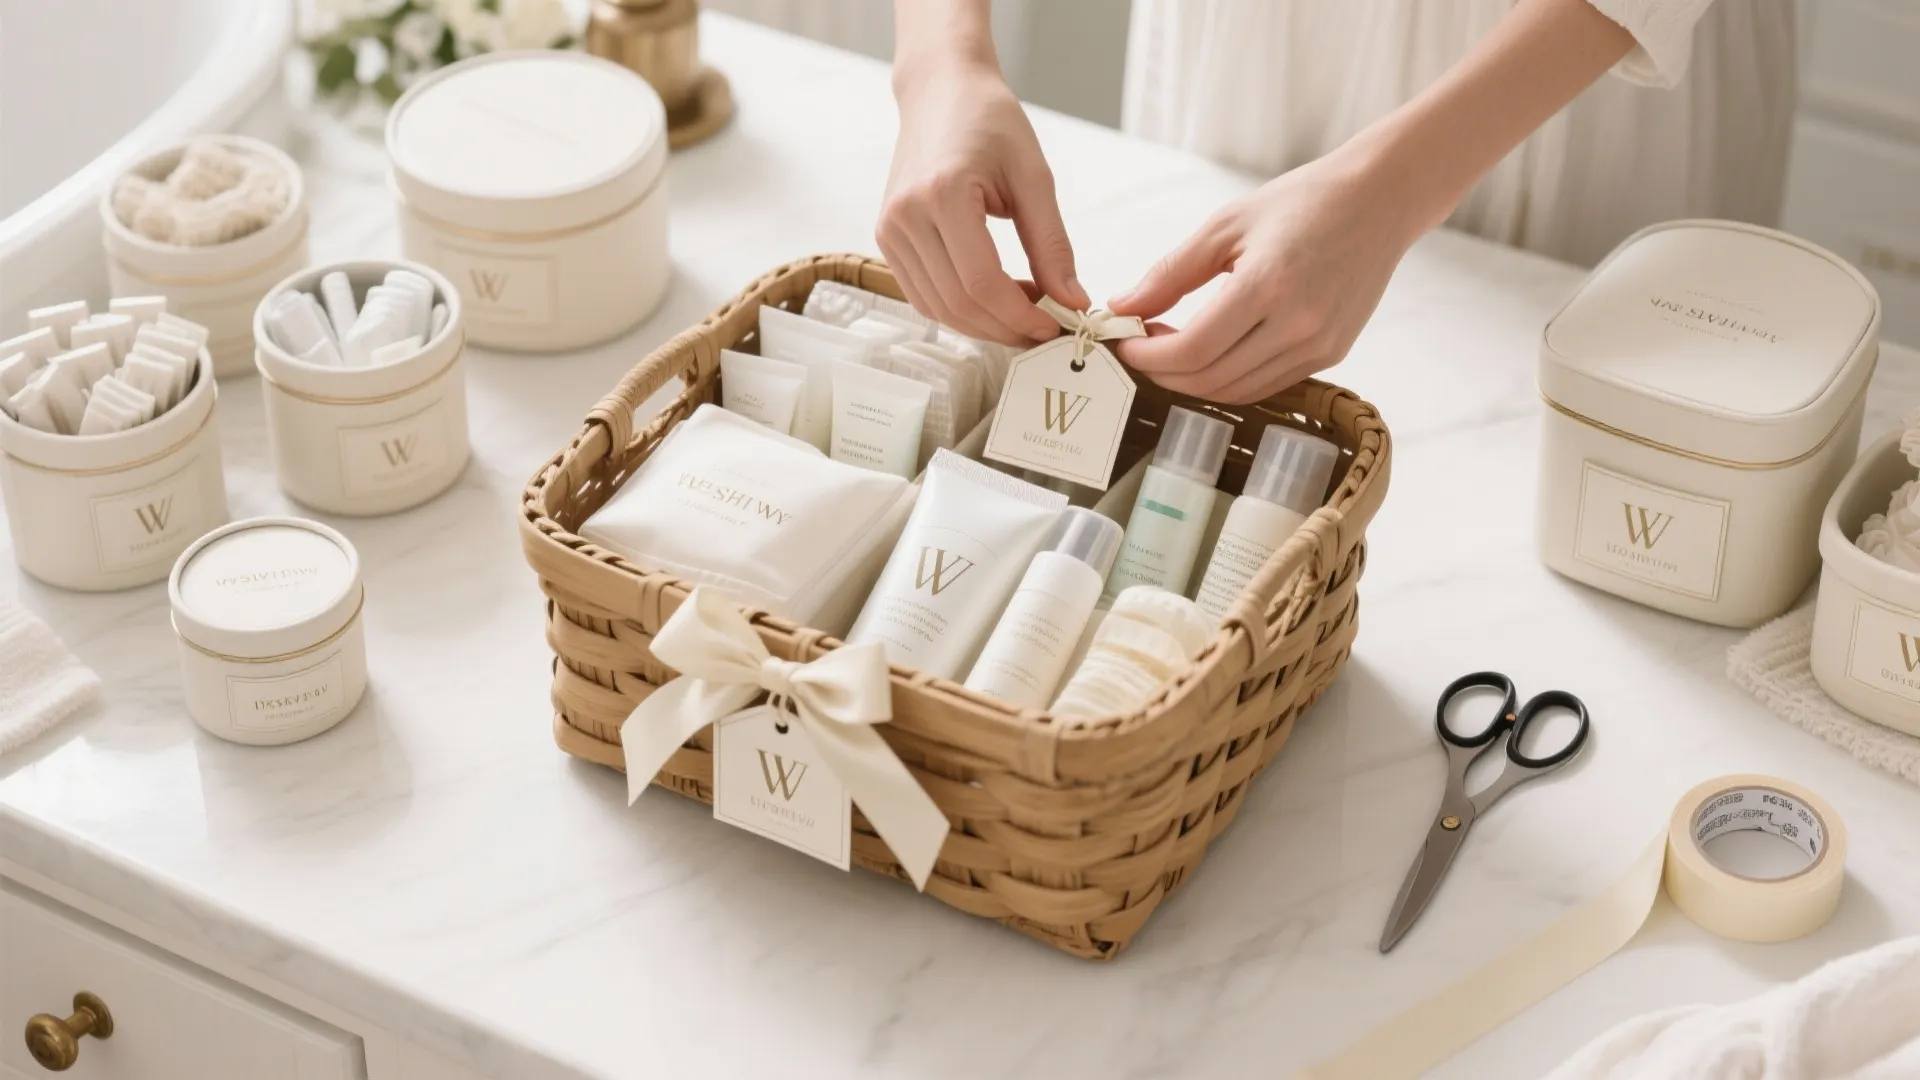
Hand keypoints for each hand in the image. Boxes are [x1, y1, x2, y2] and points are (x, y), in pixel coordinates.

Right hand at [879, 61, 1088, 344]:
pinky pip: (923, 295)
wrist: (941, 92)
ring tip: (1024, 311)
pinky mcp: (887, 238)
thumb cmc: (989, 121)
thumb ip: (1052, 245)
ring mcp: (889, 230)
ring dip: (984, 324)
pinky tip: (995, 299)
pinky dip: (960, 309)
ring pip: (937, 308)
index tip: (1054, 325)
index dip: (1019, 315)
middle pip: (956, 303)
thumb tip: (1071, 301)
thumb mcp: (1033, 177)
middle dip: (1005, 327)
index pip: (980, 282)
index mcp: (942, 194)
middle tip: (1045, 328)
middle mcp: (905, 216)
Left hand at [1108, 147, 1428, 404]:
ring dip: (1193, 380)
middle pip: (1210, 379)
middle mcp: (1298, 325)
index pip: (1192, 350)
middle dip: (1163, 372)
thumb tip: (1123, 309)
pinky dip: (1229, 379)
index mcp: (1268, 285)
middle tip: (1140, 347)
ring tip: (1171, 349)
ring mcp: (1319, 345)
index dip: (1147, 356)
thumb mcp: (1226, 226)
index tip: (1123, 342)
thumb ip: (1170, 273)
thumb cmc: (1302, 203)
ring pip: (1237, 391)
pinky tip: (1211, 352)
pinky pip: (1267, 384)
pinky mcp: (1331, 354)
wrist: (1379, 201)